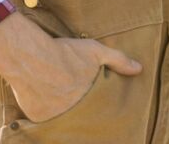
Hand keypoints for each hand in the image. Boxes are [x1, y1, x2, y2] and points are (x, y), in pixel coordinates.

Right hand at [0, 15, 140, 124]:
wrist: (29, 56)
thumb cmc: (64, 53)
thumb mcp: (94, 51)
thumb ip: (118, 60)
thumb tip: (138, 69)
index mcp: (92, 99)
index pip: (100, 111)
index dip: (97, 107)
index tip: (96, 104)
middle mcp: (76, 113)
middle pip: (82, 116)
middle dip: (80, 109)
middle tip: (73, 98)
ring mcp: (57, 118)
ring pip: (63, 118)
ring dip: (63, 111)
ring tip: (59, 98)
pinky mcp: (39, 119)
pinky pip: (44, 119)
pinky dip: (44, 111)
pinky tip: (43, 98)